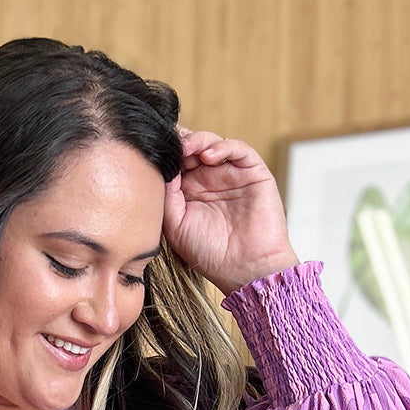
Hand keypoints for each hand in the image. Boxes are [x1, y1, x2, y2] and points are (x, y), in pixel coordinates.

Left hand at [162, 130, 299, 295]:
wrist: (244, 268)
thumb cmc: (209, 253)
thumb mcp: (175, 224)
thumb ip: (167, 195)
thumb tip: (162, 166)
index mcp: (190, 192)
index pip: (177, 162)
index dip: (168, 154)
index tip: (156, 150)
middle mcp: (210, 180)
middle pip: (193, 148)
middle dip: (181, 143)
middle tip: (171, 144)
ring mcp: (232, 175)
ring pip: (213, 144)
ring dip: (199, 141)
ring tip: (188, 149)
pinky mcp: (253, 173)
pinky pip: (239, 149)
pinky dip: (223, 146)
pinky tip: (209, 156)